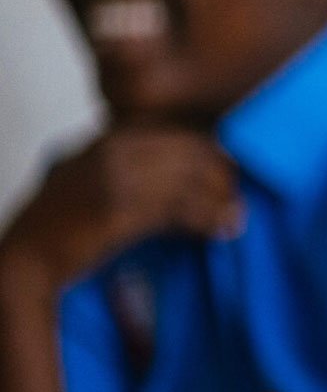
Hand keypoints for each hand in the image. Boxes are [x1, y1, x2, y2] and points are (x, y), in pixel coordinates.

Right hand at [0, 127, 242, 287]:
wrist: (25, 260)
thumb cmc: (59, 227)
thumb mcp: (87, 179)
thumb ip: (125, 165)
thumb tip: (181, 171)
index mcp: (103, 140)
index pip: (171, 131)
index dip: (207, 149)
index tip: (228, 169)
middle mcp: (108, 150)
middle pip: (186, 150)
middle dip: (220, 174)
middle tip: (237, 197)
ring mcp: (112, 177)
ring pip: (187, 179)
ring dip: (220, 200)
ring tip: (235, 218)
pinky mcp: (119, 209)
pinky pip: (178, 208)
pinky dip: (206, 219)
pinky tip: (220, 231)